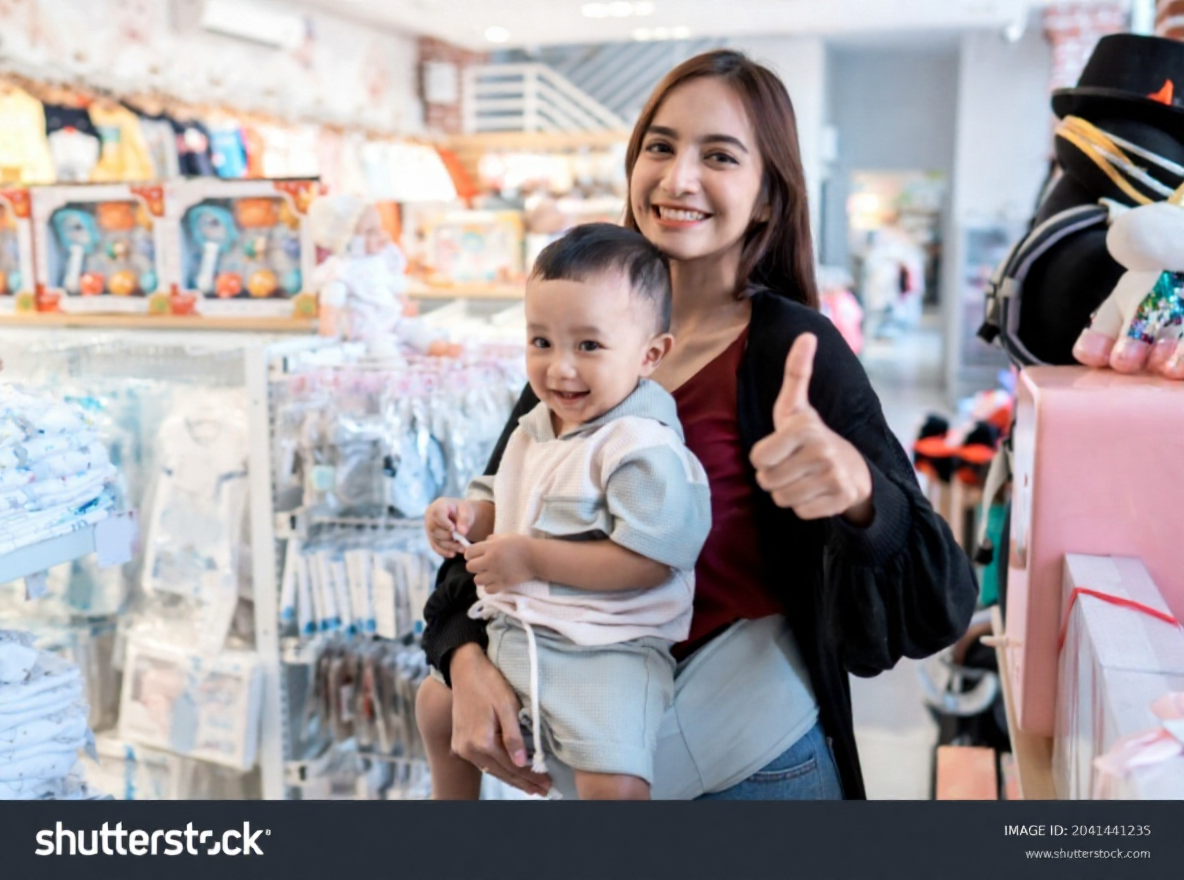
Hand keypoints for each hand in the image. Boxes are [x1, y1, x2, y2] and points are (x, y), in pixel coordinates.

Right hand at [426, 498, 476, 557]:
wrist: (459, 515)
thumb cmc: (462, 511)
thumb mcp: (466, 511)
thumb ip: (465, 520)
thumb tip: (462, 532)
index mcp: (438, 505)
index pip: (437, 513)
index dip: (444, 522)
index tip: (453, 529)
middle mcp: (430, 517)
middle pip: (435, 529)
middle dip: (449, 537)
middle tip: (462, 542)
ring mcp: (429, 528)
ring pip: (436, 540)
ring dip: (449, 546)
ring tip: (462, 548)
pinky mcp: (431, 538)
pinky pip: (435, 547)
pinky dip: (444, 552)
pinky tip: (453, 554)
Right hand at [449, 644, 550, 796]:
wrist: (463, 668)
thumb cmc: (489, 683)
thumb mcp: (506, 706)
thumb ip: (513, 736)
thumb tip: (522, 764)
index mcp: (481, 741)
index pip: (512, 767)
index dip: (531, 777)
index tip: (547, 785)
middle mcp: (468, 749)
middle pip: (501, 773)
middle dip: (523, 783)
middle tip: (543, 791)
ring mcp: (461, 747)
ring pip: (491, 769)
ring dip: (511, 779)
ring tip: (530, 787)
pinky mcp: (459, 742)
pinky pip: (482, 762)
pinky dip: (497, 768)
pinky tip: (509, 772)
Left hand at [464, 534, 534, 591]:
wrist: (535, 557)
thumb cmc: (520, 544)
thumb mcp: (504, 536)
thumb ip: (490, 540)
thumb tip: (481, 545)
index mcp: (490, 547)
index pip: (468, 553)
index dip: (470, 554)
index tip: (475, 555)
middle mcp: (490, 561)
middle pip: (470, 567)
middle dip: (474, 565)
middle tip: (482, 564)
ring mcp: (496, 574)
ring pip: (477, 580)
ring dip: (481, 577)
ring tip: (488, 574)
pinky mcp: (503, 584)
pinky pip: (488, 590)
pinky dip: (489, 586)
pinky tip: (494, 581)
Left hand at [749, 333, 873, 524]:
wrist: (852, 467)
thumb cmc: (811, 435)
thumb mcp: (796, 405)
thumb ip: (796, 372)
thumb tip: (806, 334)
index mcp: (804, 426)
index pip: (757, 459)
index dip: (763, 458)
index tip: (781, 448)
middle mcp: (821, 450)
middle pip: (767, 482)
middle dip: (774, 477)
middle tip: (792, 465)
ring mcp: (834, 475)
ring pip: (783, 499)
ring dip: (788, 492)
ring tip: (803, 477)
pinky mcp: (841, 499)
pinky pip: (801, 513)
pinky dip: (805, 506)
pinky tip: (816, 491)